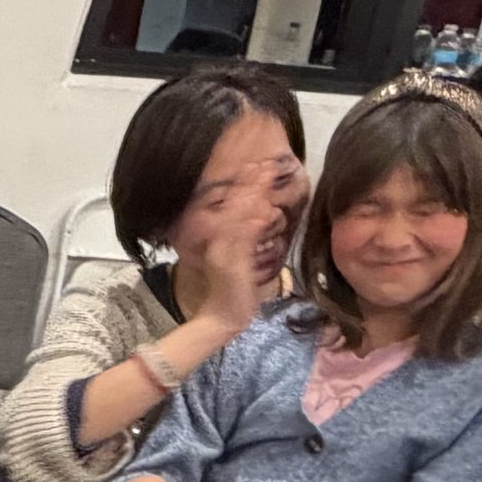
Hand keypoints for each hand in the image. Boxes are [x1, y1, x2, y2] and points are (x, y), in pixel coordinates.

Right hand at [174, 173, 280, 333]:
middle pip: (233, 208)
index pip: (231, 207)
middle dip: (248, 185)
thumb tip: (257, 218)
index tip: (254, 166)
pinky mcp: (233, 266)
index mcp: (220, 240)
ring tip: (262, 179)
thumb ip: (243, 239)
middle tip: (261, 163)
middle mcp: (219, 242)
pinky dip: (250, 228)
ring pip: (237, 220)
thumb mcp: (236, 260)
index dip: (243, 187)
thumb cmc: (232, 291)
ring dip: (250, 199)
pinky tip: (261, 215)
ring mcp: (225, 253)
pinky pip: (242, 244)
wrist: (222, 318)